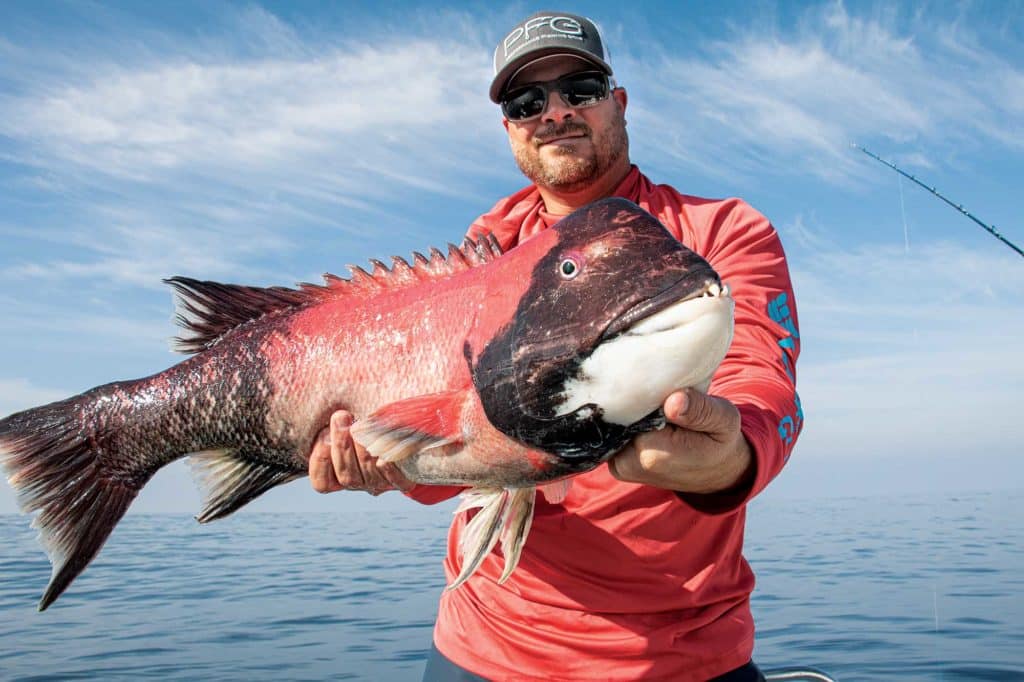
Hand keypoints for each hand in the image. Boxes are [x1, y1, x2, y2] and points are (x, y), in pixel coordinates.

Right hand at [308, 410, 413, 494]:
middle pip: (346, 476)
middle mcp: (359, 483)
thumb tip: (331, 413)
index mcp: (339, 476)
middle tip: (341, 417)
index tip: (323, 435)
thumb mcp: (344, 425)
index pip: (322, 483)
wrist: (405, 433)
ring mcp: (380, 484)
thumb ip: (334, 424)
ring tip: (362, 426)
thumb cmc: (365, 425)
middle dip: (342, 444)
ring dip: (363, 452)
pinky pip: (397, 482)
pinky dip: (390, 471)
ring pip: (368, 476)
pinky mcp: (404, 481)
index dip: (320, 462)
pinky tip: (384, 458)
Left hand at [609, 389, 753, 494]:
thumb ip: (700, 410)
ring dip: (630, 412)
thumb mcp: (723, 420)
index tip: (661, 387)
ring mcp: (620, 467)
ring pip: (613, 424)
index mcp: (652, 454)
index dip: (642, 392)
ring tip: (657, 407)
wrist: (714, 472)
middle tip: (660, 395)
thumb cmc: (719, 440)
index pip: (629, 408)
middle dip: (634, 401)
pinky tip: (648, 418)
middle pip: (617, 416)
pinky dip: (628, 423)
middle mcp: (629, 464)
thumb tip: (673, 401)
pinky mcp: (617, 465)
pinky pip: (613, 434)